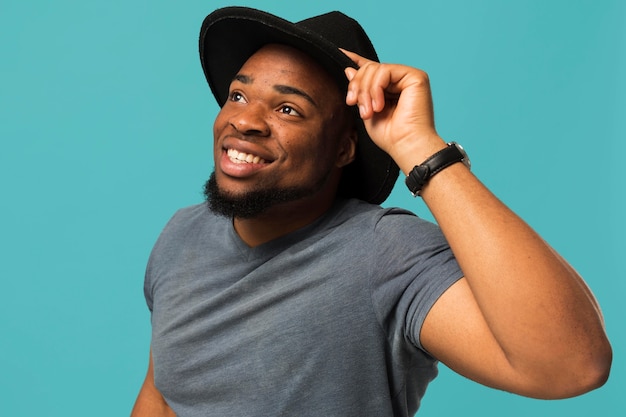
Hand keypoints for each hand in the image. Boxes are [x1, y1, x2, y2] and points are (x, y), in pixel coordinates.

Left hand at [342, 49, 445, 168]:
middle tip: (354, 105)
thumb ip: (360, 90)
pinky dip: (376, 88)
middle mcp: (400, 80)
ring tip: (369, 111)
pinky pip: (385, 71)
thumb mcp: (366, 110)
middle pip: (369, 68)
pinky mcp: (416, 76)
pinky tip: (379, 105)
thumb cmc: (390, 135)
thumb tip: (350, 69)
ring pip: (375, 69)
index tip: (340, 53)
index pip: (372, 69)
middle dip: (357, 87)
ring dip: (365, 91)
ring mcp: (408, 77)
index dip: (356, 61)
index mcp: (390, 88)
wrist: (405, 145)